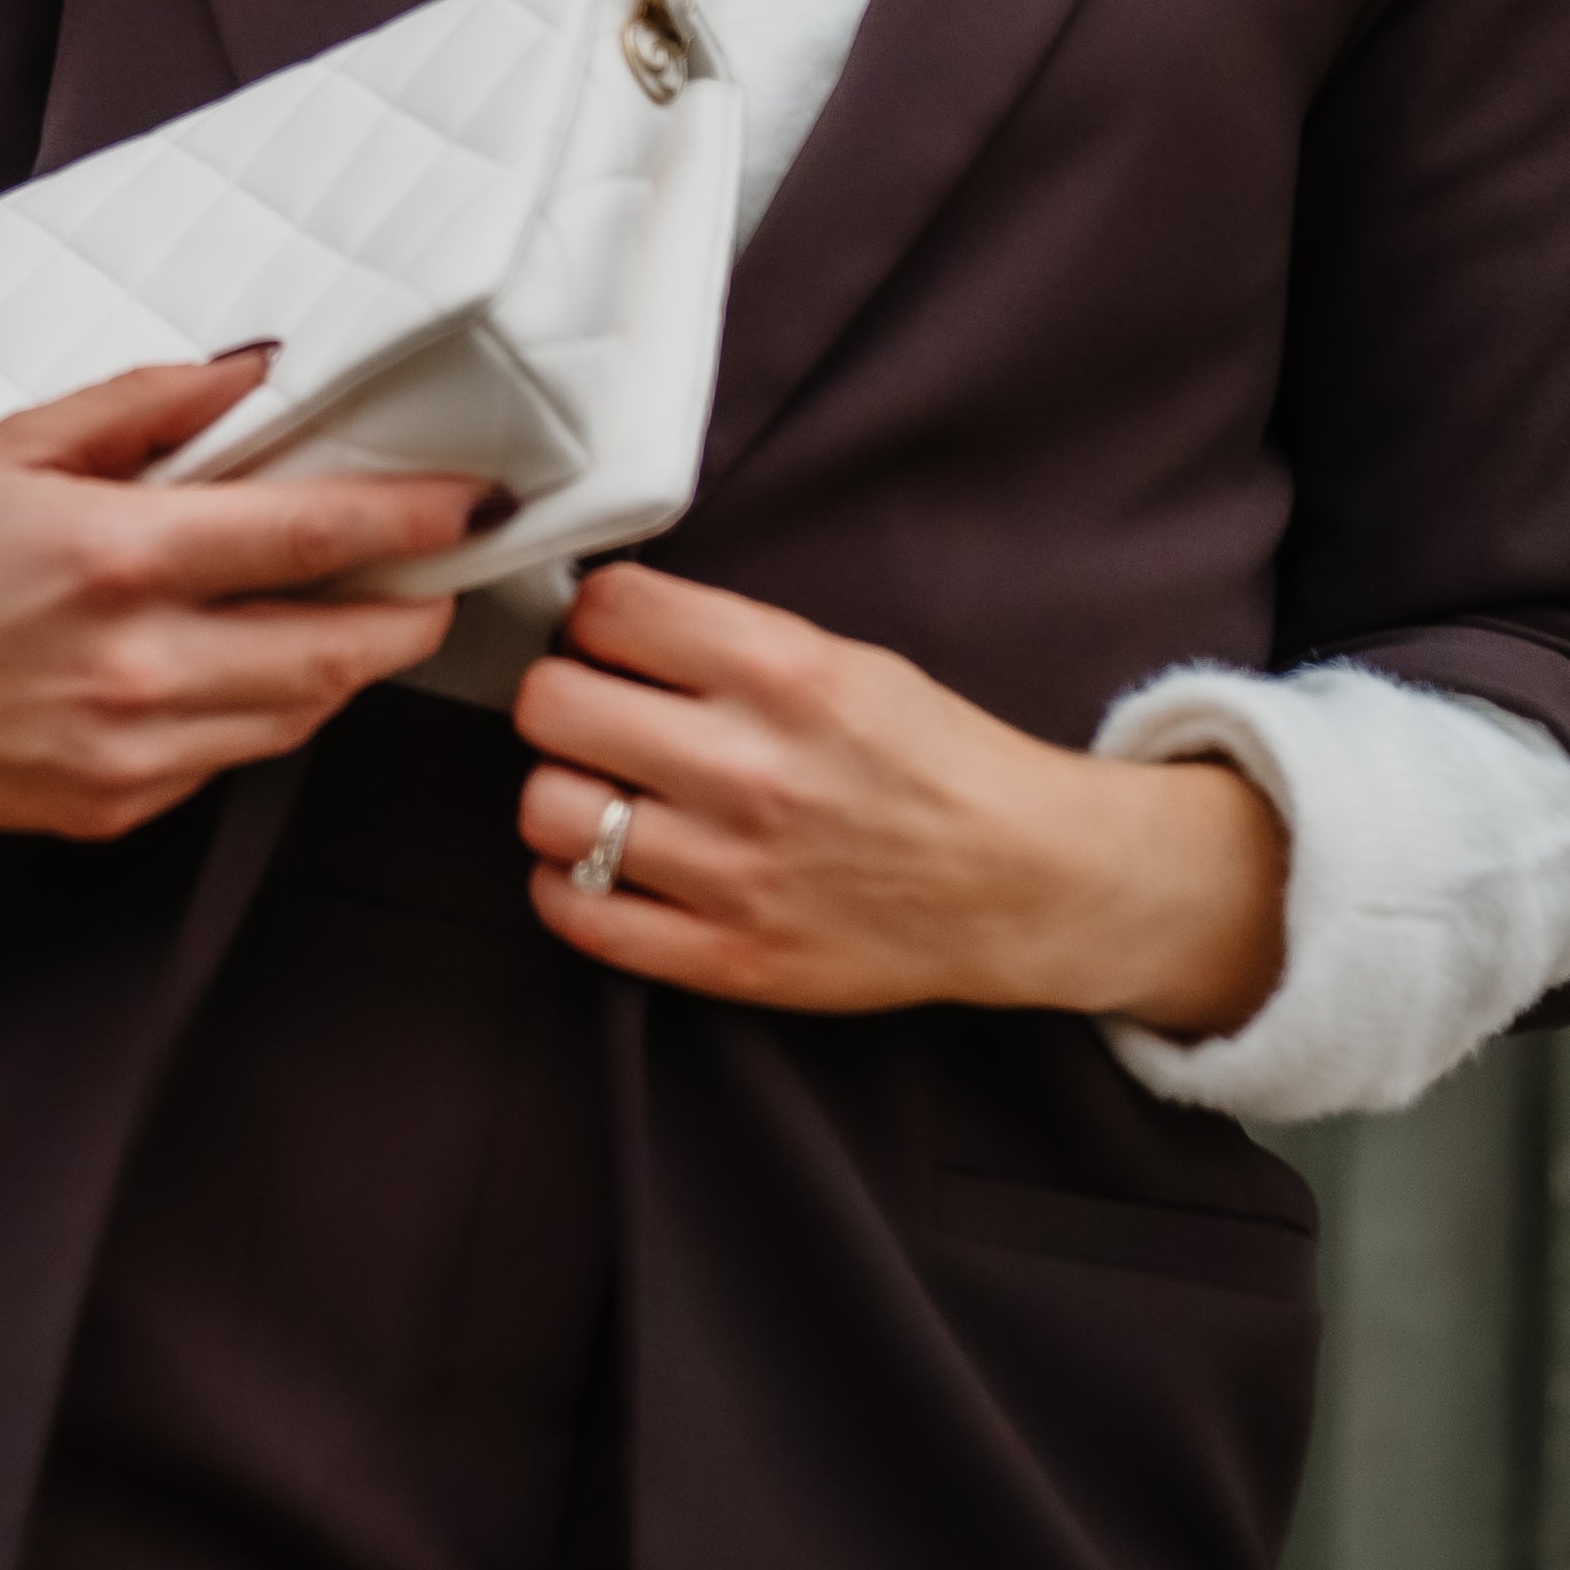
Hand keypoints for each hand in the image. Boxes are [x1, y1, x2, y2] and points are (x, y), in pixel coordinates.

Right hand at [0, 359, 478, 843]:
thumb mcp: (16, 443)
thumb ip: (146, 404)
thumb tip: (256, 372)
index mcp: (115, 556)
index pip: (310, 539)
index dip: (414, 519)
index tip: (482, 500)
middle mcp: (135, 666)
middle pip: (338, 651)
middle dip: (416, 611)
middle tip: (448, 569)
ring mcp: (130, 752)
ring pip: (300, 716)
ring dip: (351, 665)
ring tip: (368, 611)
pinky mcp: (116, 809)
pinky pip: (232, 759)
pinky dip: (268, 710)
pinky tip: (254, 664)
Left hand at [515, 564, 1288, 1033]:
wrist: (1022, 880)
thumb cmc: (928, 757)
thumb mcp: (840, 655)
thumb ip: (722, 639)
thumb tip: (601, 621)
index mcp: (783, 672)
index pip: (607, 610)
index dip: (596, 620)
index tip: (613, 642)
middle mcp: (750, 769)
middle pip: (552, 706)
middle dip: (564, 700)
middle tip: (597, 715)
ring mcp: (735, 873)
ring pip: (547, 811)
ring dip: (563, 795)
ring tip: (605, 793)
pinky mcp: (731, 959)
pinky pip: (579, 917)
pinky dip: (570, 886)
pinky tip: (607, 866)